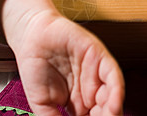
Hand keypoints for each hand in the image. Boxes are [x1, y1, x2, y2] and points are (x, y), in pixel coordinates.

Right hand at [2, 0, 124, 115]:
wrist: (30, 37)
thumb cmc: (35, 67)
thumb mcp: (42, 103)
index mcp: (80, 102)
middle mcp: (91, 89)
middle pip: (105, 111)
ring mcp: (97, 72)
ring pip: (113, 96)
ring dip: (113, 111)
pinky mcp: (99, 56)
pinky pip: (113, 75)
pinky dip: (116, 91)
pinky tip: (114, 105)